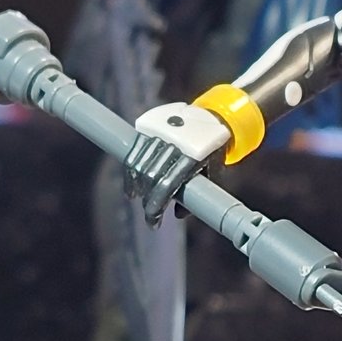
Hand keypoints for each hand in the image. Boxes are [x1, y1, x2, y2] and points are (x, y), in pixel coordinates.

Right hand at [125, 101, 231, 224]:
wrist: (209, 118)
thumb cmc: (211, 152)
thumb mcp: (211, 173)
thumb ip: (197, 195)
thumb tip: (177, 215)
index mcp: (192, 157)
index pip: (167, 186)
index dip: (156, 207)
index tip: (153, 222)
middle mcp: (175, 143)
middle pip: (150, 177)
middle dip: (147, 200)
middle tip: (149, 214)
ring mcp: (161, 133)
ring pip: (140, 165)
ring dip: (136, 186)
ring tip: (137, 196)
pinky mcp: (150, 126)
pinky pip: (135, 151)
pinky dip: (130, 170)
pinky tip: (132, 183)